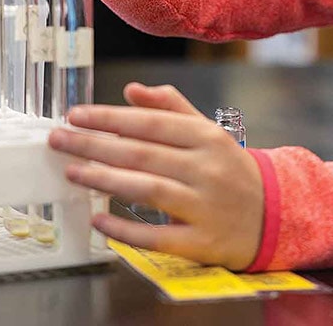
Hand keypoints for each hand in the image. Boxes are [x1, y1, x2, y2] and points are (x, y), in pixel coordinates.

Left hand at [48, 83, 263, 270]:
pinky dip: (126, 228)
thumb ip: (171, 108)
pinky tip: (99, 219)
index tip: (75, 115)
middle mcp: (207, 168)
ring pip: (148, 189)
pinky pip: (158, 235)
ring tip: (72, 172)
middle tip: (59, 140)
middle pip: (143, 154)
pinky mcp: (202, 240)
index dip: (110, 118)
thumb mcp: (208, 132)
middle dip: (95, 145)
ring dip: (105, 180)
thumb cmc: (229, 169)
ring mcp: (205, 205)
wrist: (273, 215)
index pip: (151, 123)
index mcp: (207, 137)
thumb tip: (131, 90)